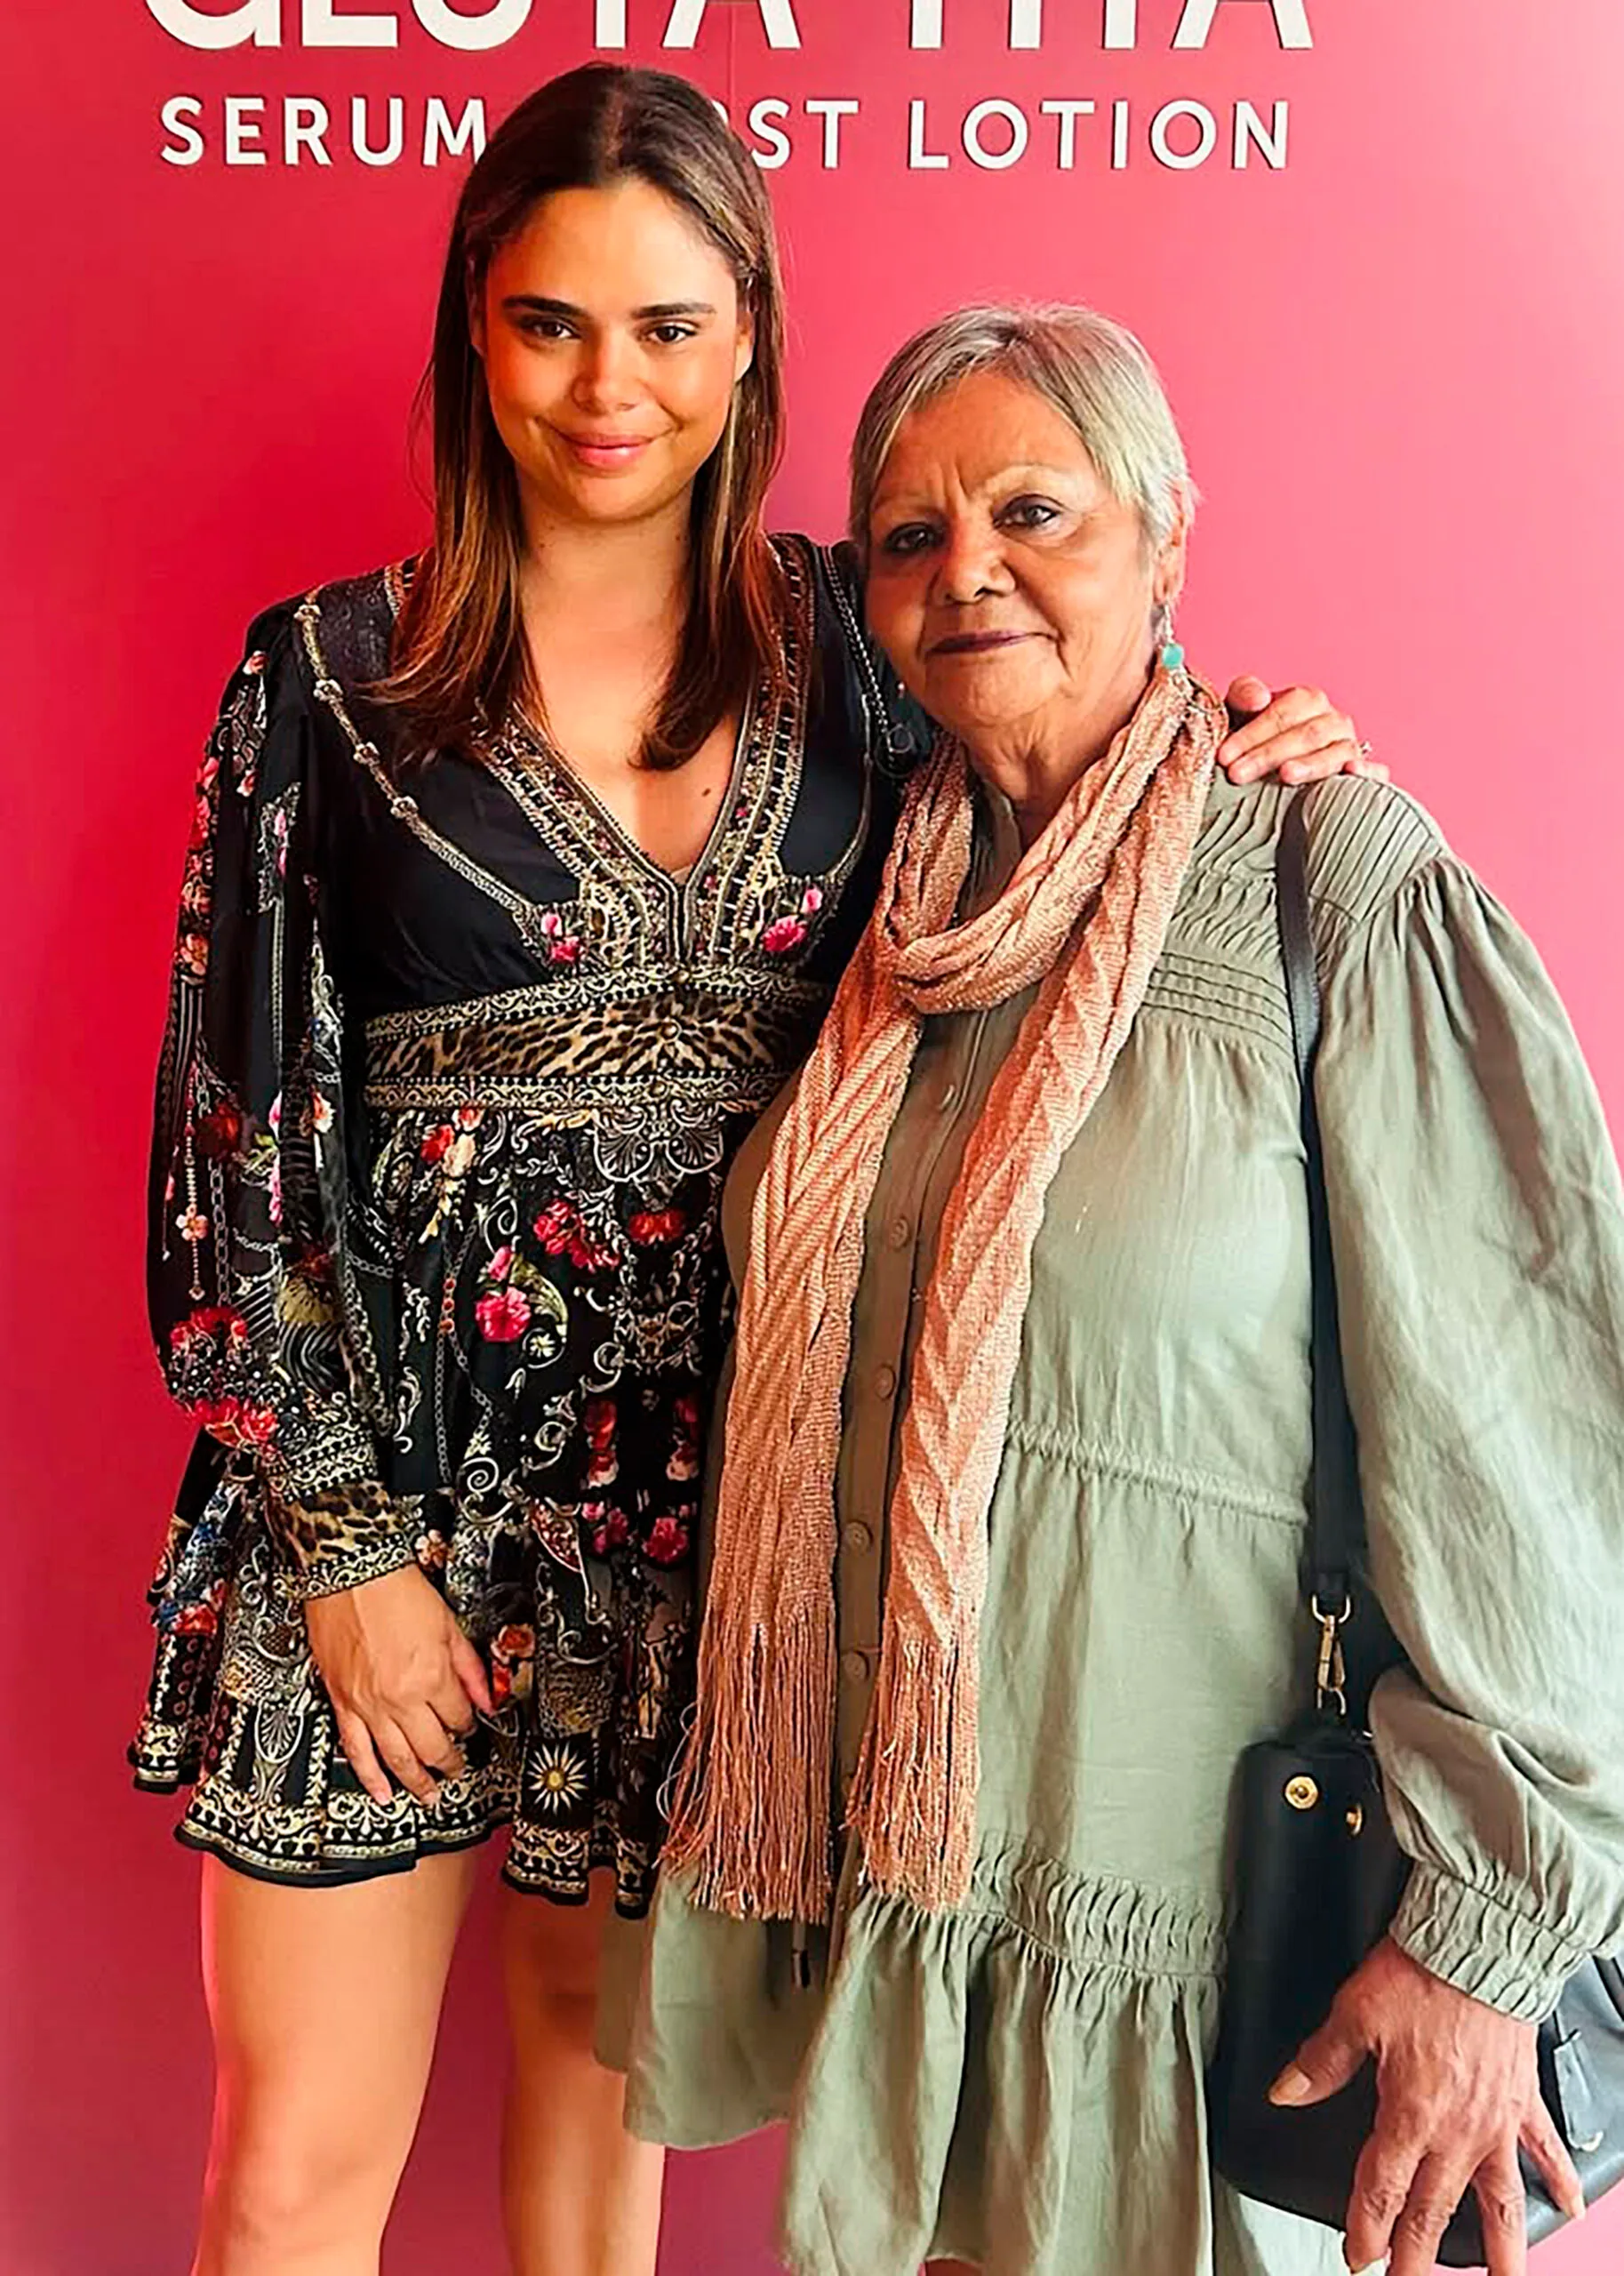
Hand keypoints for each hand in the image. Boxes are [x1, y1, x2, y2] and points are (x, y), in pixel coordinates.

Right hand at [305, 1564, 493, 1806]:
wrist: (349, 1575)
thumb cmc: (395, 1591)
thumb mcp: (448, 1624)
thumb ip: (470, 1667)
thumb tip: (488, 1697)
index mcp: (432, 1677)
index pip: (459, 1718)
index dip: (469, 1726)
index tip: (470, 1726)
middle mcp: (401, 1698)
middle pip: (432, 1747)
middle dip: (450, 1763)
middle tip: (457, 1771)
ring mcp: (369, 1705)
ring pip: (397, 1758)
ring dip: (416, 1782)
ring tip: (429, 1796)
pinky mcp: (342, 1703)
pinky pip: (356, 1750)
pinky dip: (369, 1776)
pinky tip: (381, 1793)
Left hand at [1218, 676, 1386, 785]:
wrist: (1271, 769)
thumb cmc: (1254, 740)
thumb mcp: (1240, 713)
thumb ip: (1244, 696)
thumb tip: (1259, 699)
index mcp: (1308, 700)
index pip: (1284, 712)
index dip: (1252, 734)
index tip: (1224, 756)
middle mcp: (1334, 721)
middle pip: (1307, 734)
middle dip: (1269, 754)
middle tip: (1237, 774)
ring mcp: (1350, 747)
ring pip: (1337, 752)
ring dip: (1311, 764)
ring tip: (1285, 775)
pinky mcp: (1365, 775)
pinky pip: (1376, 772)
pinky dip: (1368, 772)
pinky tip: (1351, 772)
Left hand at [1270, 1937, 1585, 2274]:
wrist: (1481, 1946)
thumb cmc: (1422, 1973)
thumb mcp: (1355, 2013)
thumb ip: (1321, 2061)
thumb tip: (1286, 2091)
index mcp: (1410, 2115)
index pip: (1381, 2190)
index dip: (1365, 2229)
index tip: (1358, 2257)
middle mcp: (1457, 2131)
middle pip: (1432, 2210)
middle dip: (1416, 2254)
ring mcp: (1495, 2122)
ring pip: (1498, 2203)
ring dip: (1500, 2249)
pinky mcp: (1523, 2101)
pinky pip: (1546, 2150)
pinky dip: (1560, 2180)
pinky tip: (1569, 2206)